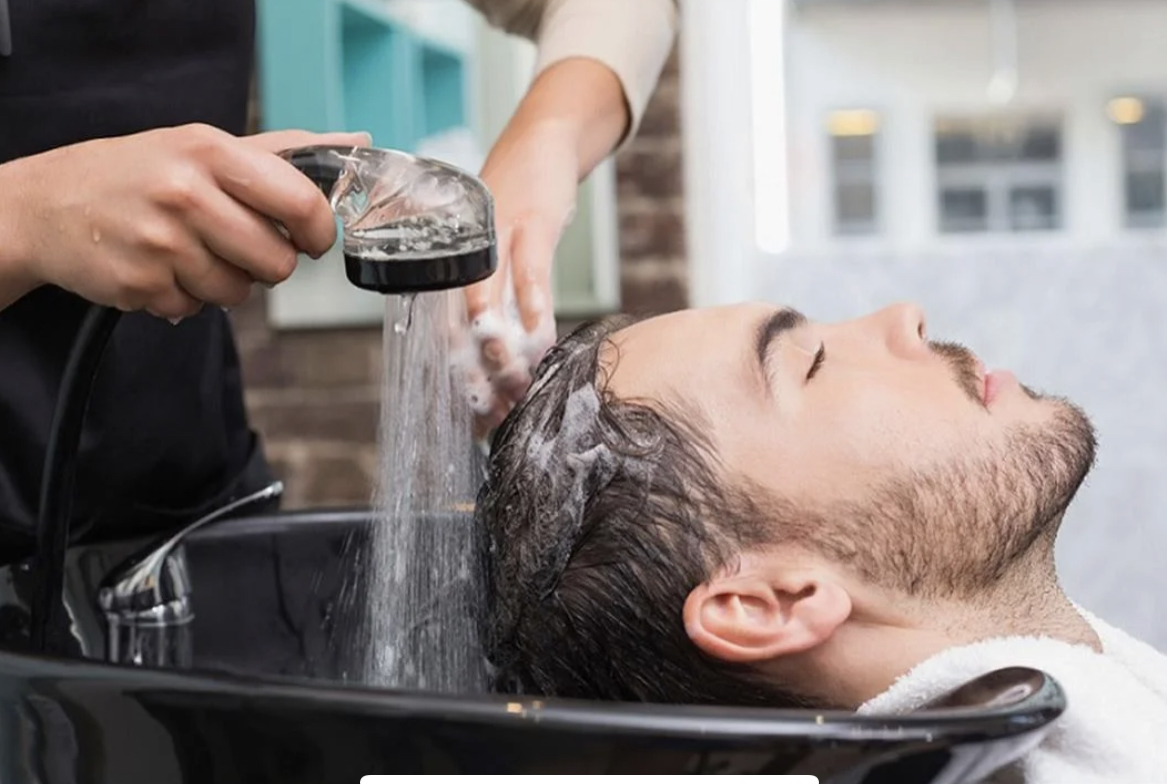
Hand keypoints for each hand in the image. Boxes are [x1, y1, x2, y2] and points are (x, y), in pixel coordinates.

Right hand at [0, 124, 369, 317]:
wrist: (48, 204)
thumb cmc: (141, 173)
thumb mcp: (206, 146)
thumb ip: (286, 151)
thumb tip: (354, 142)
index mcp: (211, 152)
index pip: (301, 204)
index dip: (318, 233)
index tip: (310, 239)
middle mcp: (186, 193)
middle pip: (277, 263)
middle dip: (267, 264)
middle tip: (238, 245)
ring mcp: (160, 241)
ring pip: (239, 294)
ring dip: (224, 283)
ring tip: (191, 252)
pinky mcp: (141, 283)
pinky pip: (195, 310)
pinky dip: (186, 298)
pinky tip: (162, 269)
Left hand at [463, 120, 578, 434]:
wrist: (541, 141)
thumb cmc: (519, 203)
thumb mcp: (499, 251)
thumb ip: (499, 301)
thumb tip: (508, 361)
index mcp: (449, 265)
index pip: (444, 333)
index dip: (460, 381)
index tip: (476, 421)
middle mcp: (461, 252)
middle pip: (456, 324)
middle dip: (473, 375)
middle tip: (492, 414)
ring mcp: (493, 235)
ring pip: (486, 299)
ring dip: (498, 346)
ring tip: (511, 383)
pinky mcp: (529, 220)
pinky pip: (528, 269)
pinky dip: (532, 304)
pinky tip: (539, 335)